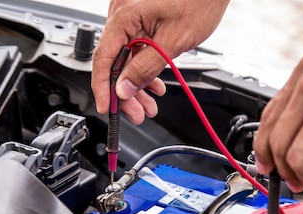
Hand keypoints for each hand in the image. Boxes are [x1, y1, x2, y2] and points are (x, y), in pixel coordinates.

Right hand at [92, 0, 228, 123]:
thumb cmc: (199, 0)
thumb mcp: (174, 41)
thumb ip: (146, 67)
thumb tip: (125, 89)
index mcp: (124, 16)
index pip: (103, 57)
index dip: (103, 87)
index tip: (108, 107)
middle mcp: (122, 14)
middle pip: (114, 62)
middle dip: (125, 92)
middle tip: (137, 114)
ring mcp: (131, 17)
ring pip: (125, 59)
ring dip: (136, 84)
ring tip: (149, 105)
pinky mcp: (141, 20)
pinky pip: (135, 49)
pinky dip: (143, 69)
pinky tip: (154, 85)